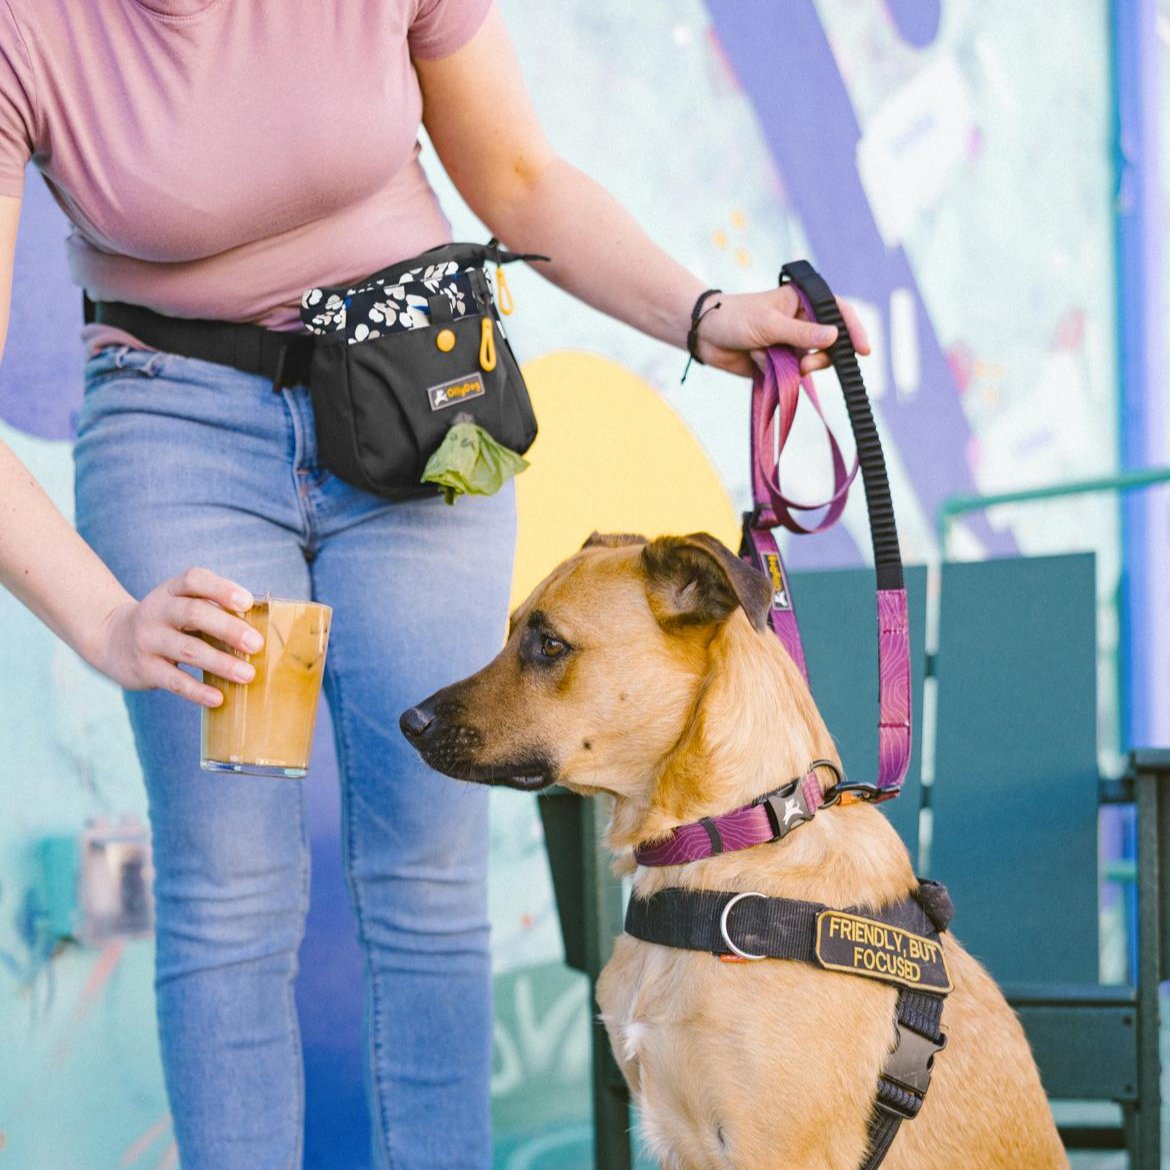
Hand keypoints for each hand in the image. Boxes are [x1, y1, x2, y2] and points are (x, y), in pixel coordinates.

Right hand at [92, 568, 262, 707]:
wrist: (111, 640)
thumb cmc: (168, 622)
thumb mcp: (181, 606)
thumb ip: (213, 610)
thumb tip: (260, 629)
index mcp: (170, 591)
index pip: (194, 580)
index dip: (221, 589)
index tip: (247, 603)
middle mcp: (156, 611)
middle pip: (193, 613)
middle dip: (229, 628)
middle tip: (256, 644)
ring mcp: (147, 640)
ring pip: (188, 649)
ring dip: (221, 662)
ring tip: (248, 674)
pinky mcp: (143, 668)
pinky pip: (174, 681)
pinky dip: (198, 691)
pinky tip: (219, 698)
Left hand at [692, 284, 870, 377]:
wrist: (704, 336)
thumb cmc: (735, 319)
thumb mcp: (770, 324)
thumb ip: (802, 333)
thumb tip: (835, 337)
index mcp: (802, 301)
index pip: (838, 311)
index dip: (853, 329)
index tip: (863, 350)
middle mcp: (801, 321)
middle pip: (830, 343)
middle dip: (821, 356)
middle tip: (807, 365)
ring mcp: (791, 343)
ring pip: (812, 361)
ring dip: (799, 366)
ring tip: (779, 363)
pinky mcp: (780, 362)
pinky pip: (792, 374)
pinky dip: (780, 373)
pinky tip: (759, 363)